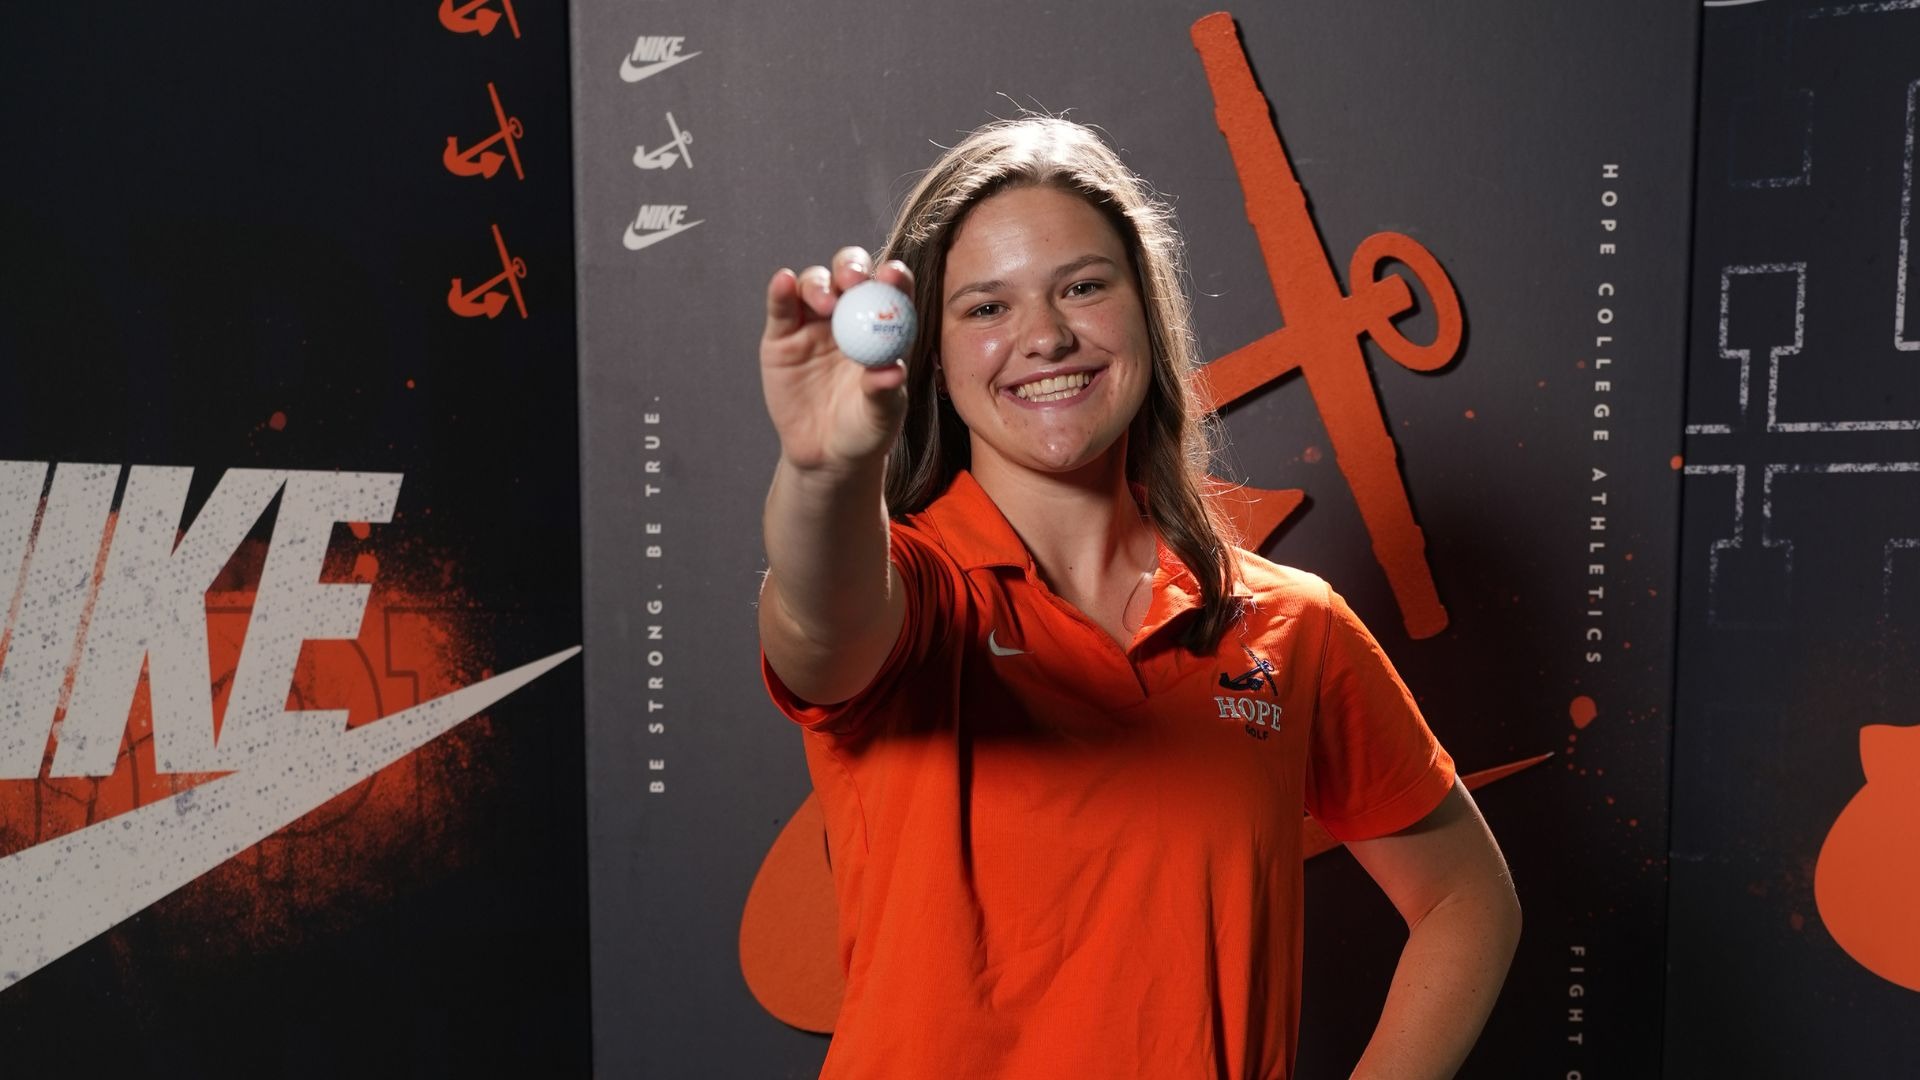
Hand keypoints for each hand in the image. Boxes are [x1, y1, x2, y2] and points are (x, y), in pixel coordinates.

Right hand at [760, 247, 913, 475]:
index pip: (892, 291)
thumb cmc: (865, 429)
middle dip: (853, 269)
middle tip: (854, 281)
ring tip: (826, 302)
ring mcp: (813, 321)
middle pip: (850, 275)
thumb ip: (884, 390)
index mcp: (884, 326)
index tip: (893, 276)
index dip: (894, 277)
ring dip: (819, 284)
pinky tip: (784, 282)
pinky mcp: (782, 334)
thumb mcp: (881, 414)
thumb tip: (893, 371)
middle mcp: (850, 314)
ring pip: (815, 283)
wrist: (826, 454)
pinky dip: (781, 290)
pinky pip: (781, 307)